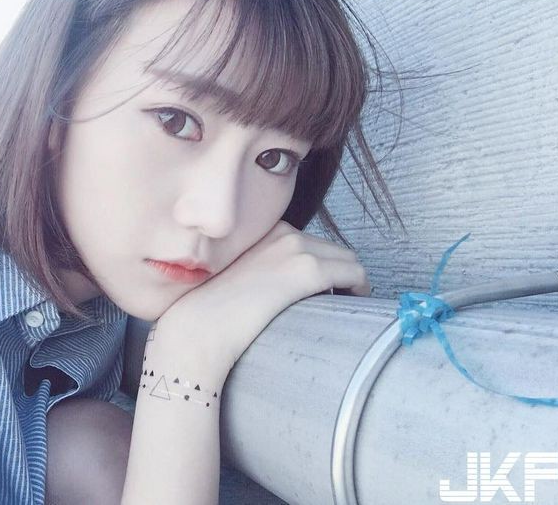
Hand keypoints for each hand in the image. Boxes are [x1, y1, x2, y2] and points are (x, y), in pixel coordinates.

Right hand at [154, 220, 369, 377]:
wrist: (197, 329)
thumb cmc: (207, 313)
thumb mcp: (231, 275)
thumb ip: (256, 268)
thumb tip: (277, 284)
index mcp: (260, 229)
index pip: (305, 241)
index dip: (314, 264)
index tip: (316, 288)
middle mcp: (279, 231)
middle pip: (330, 248)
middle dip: (335, 271)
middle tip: (332, 299)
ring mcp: (293, 249)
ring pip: (347, 259)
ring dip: (348, 280)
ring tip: (342, 304)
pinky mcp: (306, 271)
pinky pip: (354, 273)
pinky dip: (359, 287)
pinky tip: (354, 302)